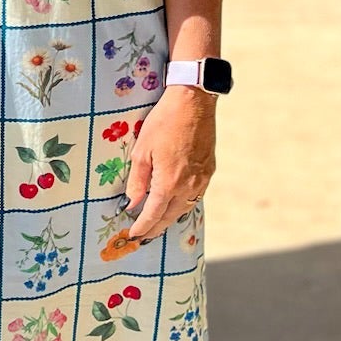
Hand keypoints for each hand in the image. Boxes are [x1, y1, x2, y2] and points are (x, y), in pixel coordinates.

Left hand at [121, 87, 216, 240]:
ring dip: (169, 219)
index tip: (132, 236)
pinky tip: (174, 204)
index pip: (153, 215)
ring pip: (184, 208)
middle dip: (155, 229)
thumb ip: (137, 181)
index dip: (142, 228)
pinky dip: (182, 205)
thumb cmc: (163, 123)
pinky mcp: (209, 171)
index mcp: (169, 183)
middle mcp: (188, 187)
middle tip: (142, 238)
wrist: (193, 103)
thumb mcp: (141, 151)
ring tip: (156, 225)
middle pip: (170, 217)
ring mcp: (201, 180)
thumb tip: (131, 204)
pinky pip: (194, 196)